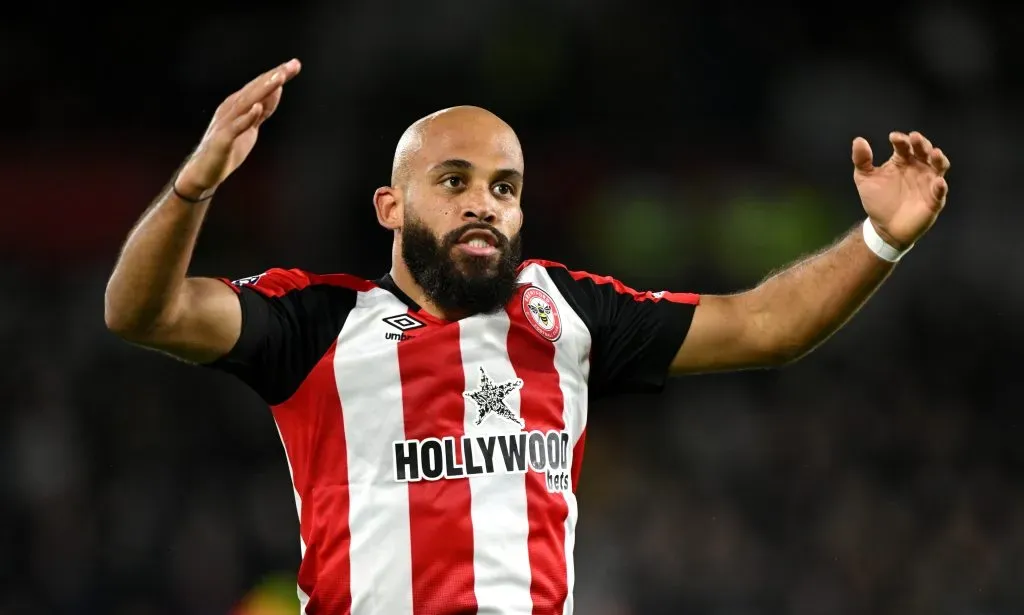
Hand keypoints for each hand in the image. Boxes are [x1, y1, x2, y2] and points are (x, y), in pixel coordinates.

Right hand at [174, 59, 301, 199]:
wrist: (205, 171)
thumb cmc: (229, 148)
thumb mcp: (251, 125)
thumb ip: (264, 109)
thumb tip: (278, 88)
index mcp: (238, 104)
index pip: (260, 85)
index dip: (277, 74)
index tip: (295, 64)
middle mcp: (231, 108)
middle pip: (255, 89)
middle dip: (274, 76)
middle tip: (291, 66)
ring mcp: (226, 122)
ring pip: (247, 102)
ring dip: (263, 90)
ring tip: (279, 79)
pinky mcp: (223, 139)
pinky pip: (236, 126)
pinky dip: (247, 116)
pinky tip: (257, 108)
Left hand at [851, 131, 950, 248]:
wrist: (884, 227)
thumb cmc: (877, 200)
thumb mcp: (864, 178)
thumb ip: (862, 160)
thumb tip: (858, 140)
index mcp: (902, 160)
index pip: (904, 146)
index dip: (900, 140)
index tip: (893, 137)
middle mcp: (918, 167)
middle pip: (924, 151)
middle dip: (921, 143)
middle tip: (914, 138)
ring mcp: (928, 182)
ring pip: (938, 166)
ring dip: (938, 158)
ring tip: (934, 152)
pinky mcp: (934, 200)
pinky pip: (940, 192)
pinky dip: (941, 186)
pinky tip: (939, 182)